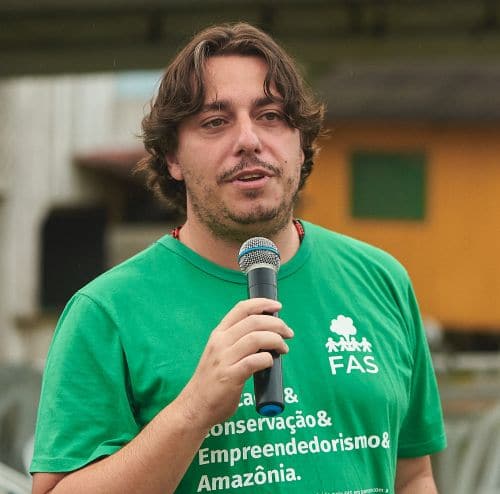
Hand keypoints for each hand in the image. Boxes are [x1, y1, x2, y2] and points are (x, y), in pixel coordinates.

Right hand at [176, 298, 292, 430]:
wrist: (194, 406)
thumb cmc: (211, 381)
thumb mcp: (219, 353)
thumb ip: (236, 342)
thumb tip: (266, 335)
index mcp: (218, 334)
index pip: (241, 309)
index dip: (262, 304)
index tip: (277, 306)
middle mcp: (220, 342)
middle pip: (254, 321)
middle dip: (277, 324)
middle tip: (288, 333)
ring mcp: (224, 359)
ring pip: (257, 338)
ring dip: (276, 341)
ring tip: (283, 349)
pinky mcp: (230, 376)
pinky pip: (255, 361)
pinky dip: (268, 359)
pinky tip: (270, 363)